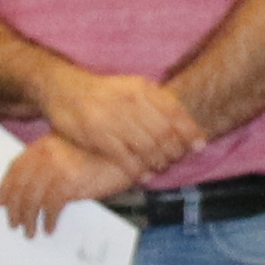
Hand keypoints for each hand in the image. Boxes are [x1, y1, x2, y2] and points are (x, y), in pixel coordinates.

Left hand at [0, 132, 135, 234]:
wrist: (126, 151)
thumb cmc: (102, 153)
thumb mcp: (71, 150)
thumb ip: (52, 162)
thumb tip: (37, 186)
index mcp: (43, 146)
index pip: (15, 168)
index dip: (6, 187)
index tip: (1, 202)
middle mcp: (46, 156)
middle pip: (20, 186)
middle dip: (14, 208)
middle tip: (13, 223)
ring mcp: (57, 168)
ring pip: (32, 198)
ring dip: (28, 218)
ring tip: (29, 232)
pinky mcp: (70, 182)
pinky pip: (51, 206)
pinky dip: (47, 220)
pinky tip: (49, 228)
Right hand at [34, 63, 200, 183]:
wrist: (65, 90)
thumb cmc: (104, 93)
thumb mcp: (131, 87)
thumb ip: (155, 101)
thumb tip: (183, 121)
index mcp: (142, 90)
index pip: (175, 112)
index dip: (190, 131)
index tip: (199, 146)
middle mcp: (131, 103)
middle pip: (165, 134)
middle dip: (175, 151)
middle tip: (176, 160)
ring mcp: (114, 121)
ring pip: (148, 148)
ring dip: (159, 163)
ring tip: (161, 168)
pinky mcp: (99, 137)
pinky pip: (126, 159)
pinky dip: (139, 171)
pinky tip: (145, 177)